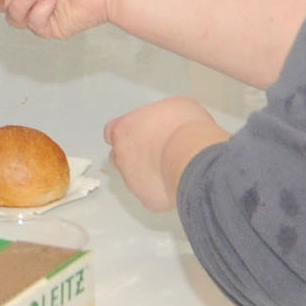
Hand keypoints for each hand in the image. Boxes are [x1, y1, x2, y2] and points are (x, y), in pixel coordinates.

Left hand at [105, 96, 225, 210]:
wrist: (193, 157)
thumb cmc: (184, 128)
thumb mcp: (175, 106)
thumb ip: (162, 115)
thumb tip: (170, 119)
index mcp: (124, 130)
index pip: (112, 131)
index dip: (127, 133)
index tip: (139, 133)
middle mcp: (122, 156)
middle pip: (119, 157)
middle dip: (134, 155)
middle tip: (156, 151)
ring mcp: (132, 181)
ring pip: (135, 178)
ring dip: (150, 173)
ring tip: (172, 167)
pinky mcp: (148, 199)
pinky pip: (153, 195)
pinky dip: (163, 190)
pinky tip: (178, 182)